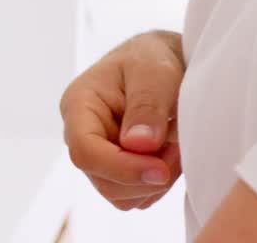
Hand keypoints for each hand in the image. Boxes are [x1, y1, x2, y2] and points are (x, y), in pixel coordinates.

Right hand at [60, 31, 185, 209]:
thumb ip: (147, 106)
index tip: (160, 169)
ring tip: (174, 146)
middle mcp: (82, 135)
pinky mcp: (118, 171)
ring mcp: (100, 156)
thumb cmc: (152, 59)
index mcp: (79, 106)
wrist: (162, 62)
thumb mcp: (154, 71)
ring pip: (122, 196)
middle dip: (145, 175)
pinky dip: (158, 185)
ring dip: (155, 182)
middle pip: (104, 180)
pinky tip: (169, 155)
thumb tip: (139, 145)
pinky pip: (138, 197)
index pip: (85, 151)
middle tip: (178, 148)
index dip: (121, 168)